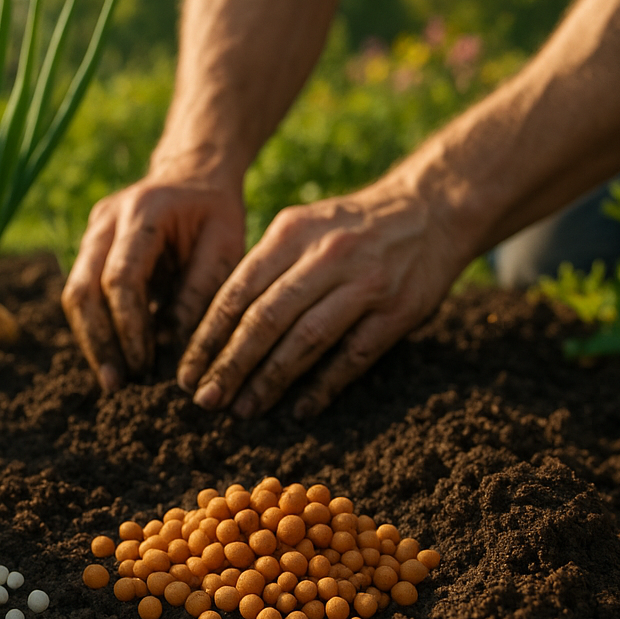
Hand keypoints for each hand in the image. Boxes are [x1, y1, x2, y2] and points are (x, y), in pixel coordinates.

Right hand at [62, 174, 245, 390]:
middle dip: (98, 342)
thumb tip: (176, 354)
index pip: (121, 278)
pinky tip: (113, 356)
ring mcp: (92, 231)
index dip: (129, 327)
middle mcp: (106, 219)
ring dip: (91, 340)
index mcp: (144, 212)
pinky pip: (81, 292)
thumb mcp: (225, 246)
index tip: (145, 366)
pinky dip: (96, 327)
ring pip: (74, 294)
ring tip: (113, 379)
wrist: (193, 174)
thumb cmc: (215, 212)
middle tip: (116, 384)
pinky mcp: (89, 246)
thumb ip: (200, 293)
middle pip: (83, 289)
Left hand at [178, 177, 467, 418]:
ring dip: (270, 379)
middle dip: (231, 363)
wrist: (431, 210)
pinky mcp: (398, 311)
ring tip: (244, 408)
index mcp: (291, 233)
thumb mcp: (302, 227)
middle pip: (266, 319)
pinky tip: (300, 408)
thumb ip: (264, 267)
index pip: (238, 291)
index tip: (188, 371)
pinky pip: (353, 356)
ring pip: (306, 340)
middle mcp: (326, 256)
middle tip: (206, 398)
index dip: (209, 336)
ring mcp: (365, 284)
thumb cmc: (349, 227)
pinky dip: (324, 385)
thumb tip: (215, 323)